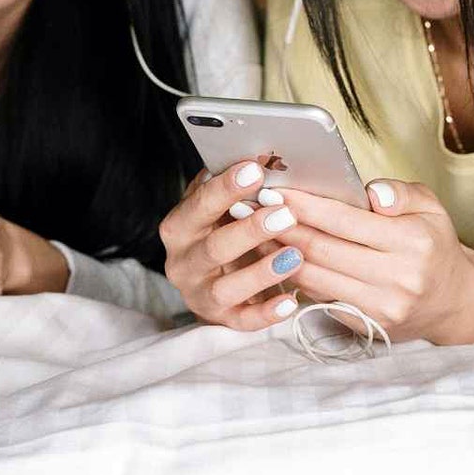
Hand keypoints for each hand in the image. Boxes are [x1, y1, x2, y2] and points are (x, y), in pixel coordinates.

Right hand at [160, 162, 306, 330]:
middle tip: (284, 214)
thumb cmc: (219, 230)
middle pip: (214, 247)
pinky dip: (267, 313)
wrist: (207, 280)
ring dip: (261, 272)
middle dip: (250, 230)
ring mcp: (200, 294)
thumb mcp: (219, 207)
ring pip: (227, 288)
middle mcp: (183, 263)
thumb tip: (265, 154)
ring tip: (294, 256)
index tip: (255, 170)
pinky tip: (290, 301)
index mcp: (180, 227)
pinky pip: (244, 321)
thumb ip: (233, 184)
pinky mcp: (221, 319)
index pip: (200, 205)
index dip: (226, 188)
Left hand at [275, 180, 473, 343]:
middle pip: (322, 250)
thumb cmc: (434, 246)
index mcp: (411, 241)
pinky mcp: (367, 325)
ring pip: (314, 277)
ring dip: (279, 254)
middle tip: (250, 208)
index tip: (274, 190)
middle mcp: (397, 278)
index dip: (305, 205)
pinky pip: (321, 297)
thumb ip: (400, 193)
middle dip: (282, 226)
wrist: (454, 301)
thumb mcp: (430, 207)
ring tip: (256, 231)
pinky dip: (296, 277)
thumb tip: (369, 192)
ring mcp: (380, 307)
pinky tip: (277, 259)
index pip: (344, 220)